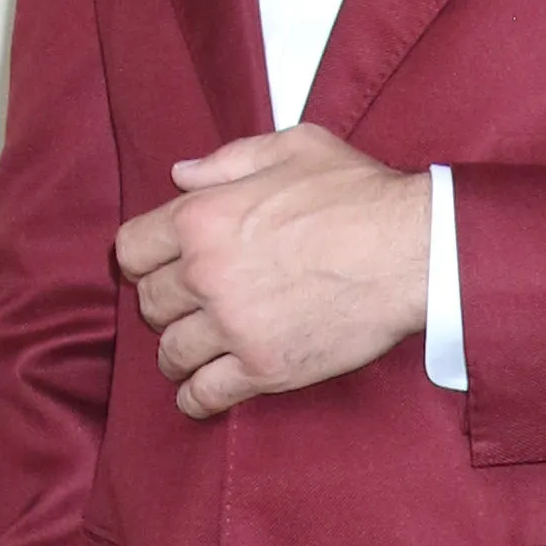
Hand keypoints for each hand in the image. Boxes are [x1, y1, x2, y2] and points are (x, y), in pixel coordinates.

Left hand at [114, 125, 429, 418]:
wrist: (415, 250)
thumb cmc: (362, 195)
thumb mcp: (295, 147)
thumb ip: (229, 160)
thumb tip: (181, 174)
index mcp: (203, 217)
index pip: (131, 251)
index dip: (145, 260)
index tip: (162, 268)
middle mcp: (206, 274)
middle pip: (151, 304)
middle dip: (167, 306)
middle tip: (192, 308)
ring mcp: (233, 326)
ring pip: (171, 353)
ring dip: (180, 353)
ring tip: (197, 352)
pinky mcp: (264, 368)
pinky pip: (205, 395)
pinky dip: (197, 398)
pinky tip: (203, 392)